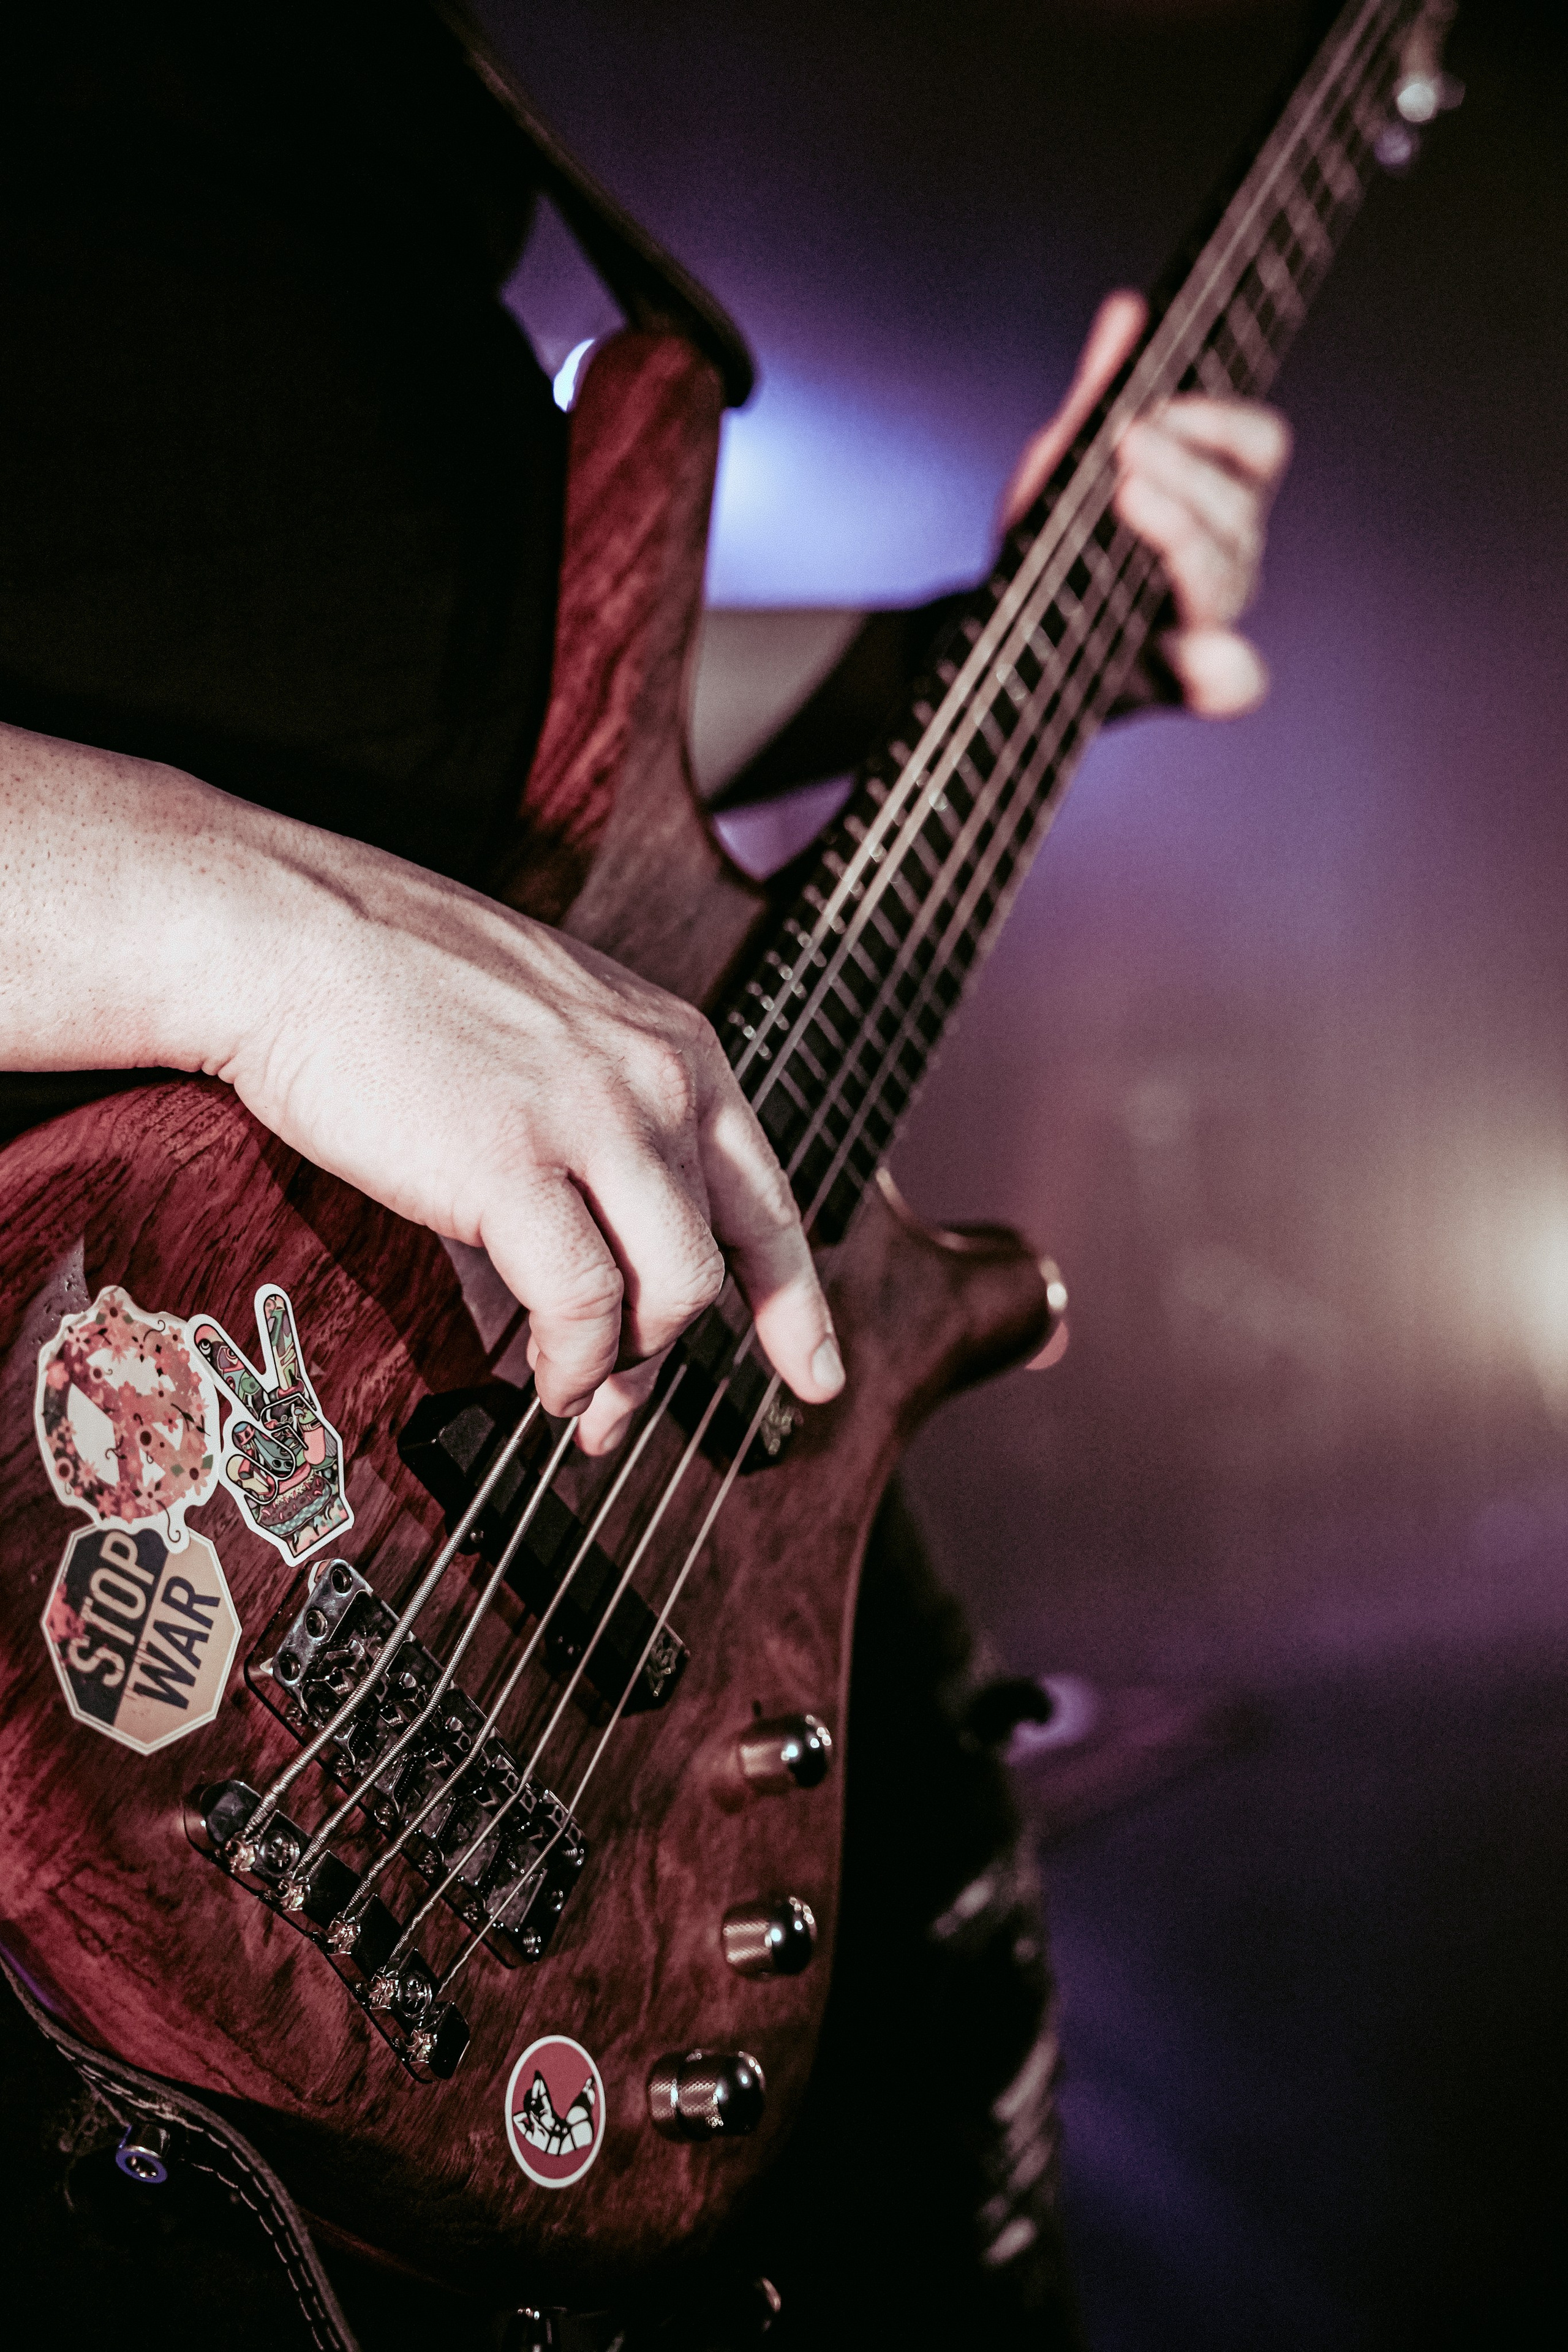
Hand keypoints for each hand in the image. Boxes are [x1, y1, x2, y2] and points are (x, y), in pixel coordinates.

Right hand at [216, 830, 843, 1449]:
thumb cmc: (386, 991)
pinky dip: (568, 1364)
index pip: (766, 1198)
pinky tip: (536, 1378)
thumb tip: (552, 1295)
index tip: (814, 1376)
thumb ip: (572, 1163)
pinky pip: (582, 1307)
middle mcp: (659, 1080)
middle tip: (618, 1410)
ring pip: (669, 1294)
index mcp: (675, 1046)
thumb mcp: (531, 1055)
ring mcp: (596, 1120)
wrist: (286, 934)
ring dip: (618, 1367)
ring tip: (567, 1394)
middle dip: (668, 1356)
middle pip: (717, 1264)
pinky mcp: (517, 1166)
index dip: (795, 1303)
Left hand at [999, 291, 1291, 716]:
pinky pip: (1232, 681)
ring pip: (1228, 573)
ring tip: (1127, 496)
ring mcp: (1208, 619)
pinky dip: (1221, 670)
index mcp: (1210, 498)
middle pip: (1240, 507)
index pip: (1257, 449)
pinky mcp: (1181, 679)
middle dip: (1184, 467)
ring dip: (1183, 530)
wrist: (1004, 635)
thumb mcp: (1066, 465)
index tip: (1163, 407)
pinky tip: (1203, 655)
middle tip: (1125, 440)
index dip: (1222, 425)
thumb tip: (1126, 310)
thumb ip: (1100, 396)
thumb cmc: (1050, 547)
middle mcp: (1225, 558)